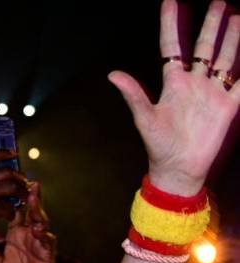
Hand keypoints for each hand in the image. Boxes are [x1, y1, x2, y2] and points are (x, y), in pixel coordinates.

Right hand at [0, 150, 28, 239]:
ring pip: (13, 187)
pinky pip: (9, 206)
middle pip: (7, 172)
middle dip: (19, 177)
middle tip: (24, 183)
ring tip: (23, 198)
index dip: (3, 153)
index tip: (14, 153)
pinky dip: (12, 211)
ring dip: (21, 193)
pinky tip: (10, 215)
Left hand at [0, 183, 56, 262]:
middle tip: (28, 182)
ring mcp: (40, 240)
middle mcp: (29, 233)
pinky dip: (43, 234)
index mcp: (16, 232)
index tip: (7, 185)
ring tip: (33, 199)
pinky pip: (47, 240)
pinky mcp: (48, 251)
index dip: (13, 199)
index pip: (16, 211)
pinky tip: (38, 230)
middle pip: (31, 210)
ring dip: (37, 210)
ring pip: (41, 221)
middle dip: (31, 196)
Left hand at [109, 0, 239, 194]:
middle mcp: (194, 84)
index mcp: (172, 83)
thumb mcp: (145, 118)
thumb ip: (133, 94)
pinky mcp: (228, 105)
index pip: (172, 47)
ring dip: (232, 37)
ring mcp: (212, 93)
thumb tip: (112, 74)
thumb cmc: (159, 146)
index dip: (171, 24)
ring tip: (237, 14)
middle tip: (220, 1)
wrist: (180, 169)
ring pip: (225, 57)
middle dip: (211, 24)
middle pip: (205, 46)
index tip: (171, 1)